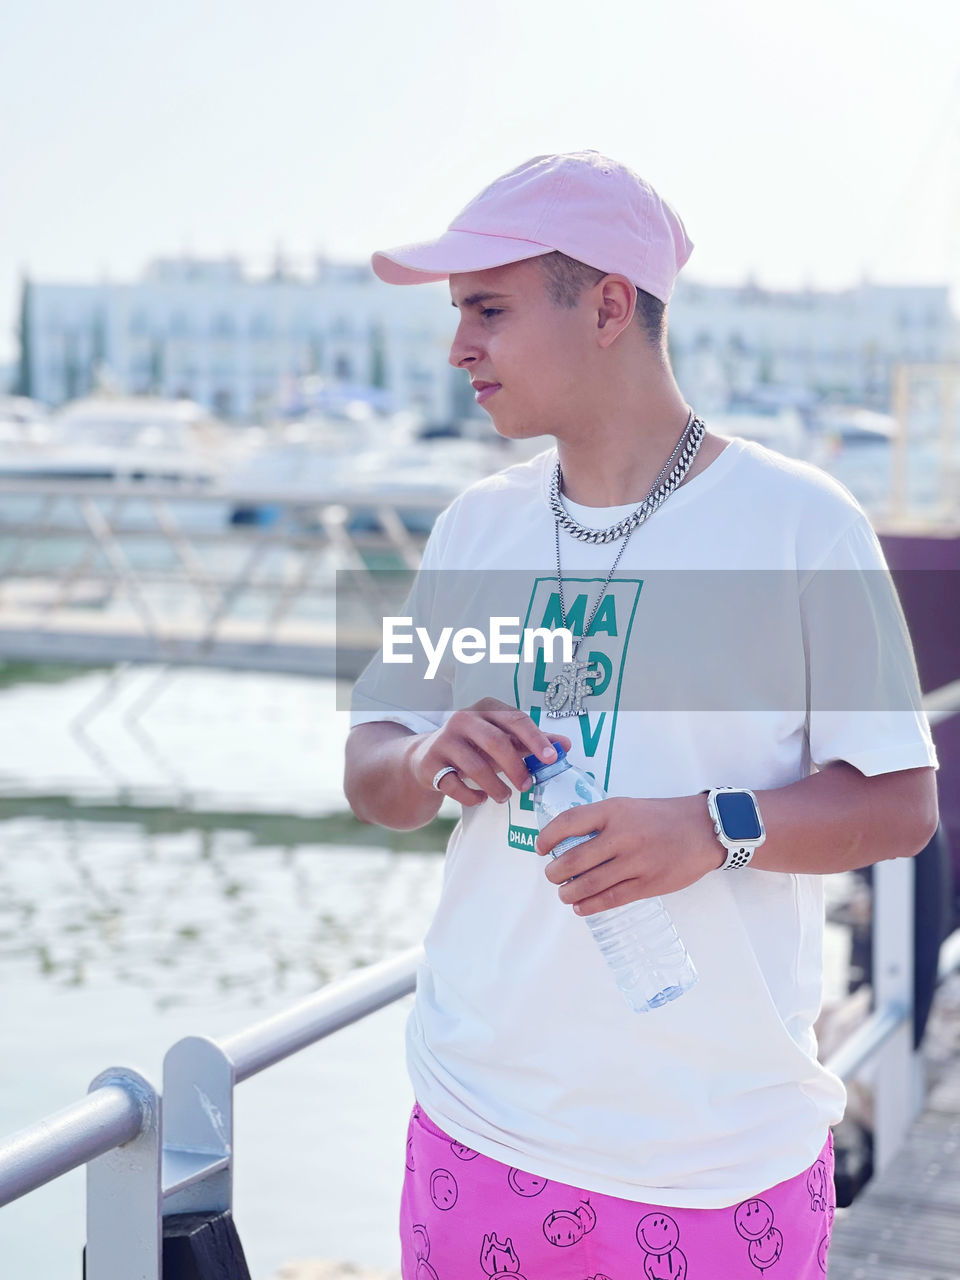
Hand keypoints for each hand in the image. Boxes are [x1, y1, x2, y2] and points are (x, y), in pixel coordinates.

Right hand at [409, 698, 571, 807]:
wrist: (428, 757)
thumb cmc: (475, 747)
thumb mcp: (502, 740)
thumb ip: (531, 742)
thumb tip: (565, 745)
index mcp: (486, 708)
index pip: (516, 719)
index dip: (535, 739)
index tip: (551, 758)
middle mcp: (463, 719)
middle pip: (495, 741)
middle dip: (516, 766)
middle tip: (527, 786)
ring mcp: (444, 740)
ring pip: (474, 765)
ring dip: (495, 786)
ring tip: (505, 797)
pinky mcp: (430, 763)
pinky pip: (454, 784)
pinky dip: (471, 796)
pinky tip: (480, 799)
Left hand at [536, 795, 721, 914]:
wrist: (704, 829)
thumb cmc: (662, 816)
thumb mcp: (628, 806)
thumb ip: (601, 821)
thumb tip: (569, 841)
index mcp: (614, 811)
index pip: (569, 822)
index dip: (548, 837)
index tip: (540, 848)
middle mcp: (622, 836)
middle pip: (574, 859)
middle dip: (555, 872)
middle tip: (552, 875)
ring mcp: (635, 862)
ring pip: (589, 883)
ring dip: (569, 892)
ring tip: (564, 894)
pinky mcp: (648, 884)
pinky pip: (611, 898)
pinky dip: (591, 904)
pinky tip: (581, 906)